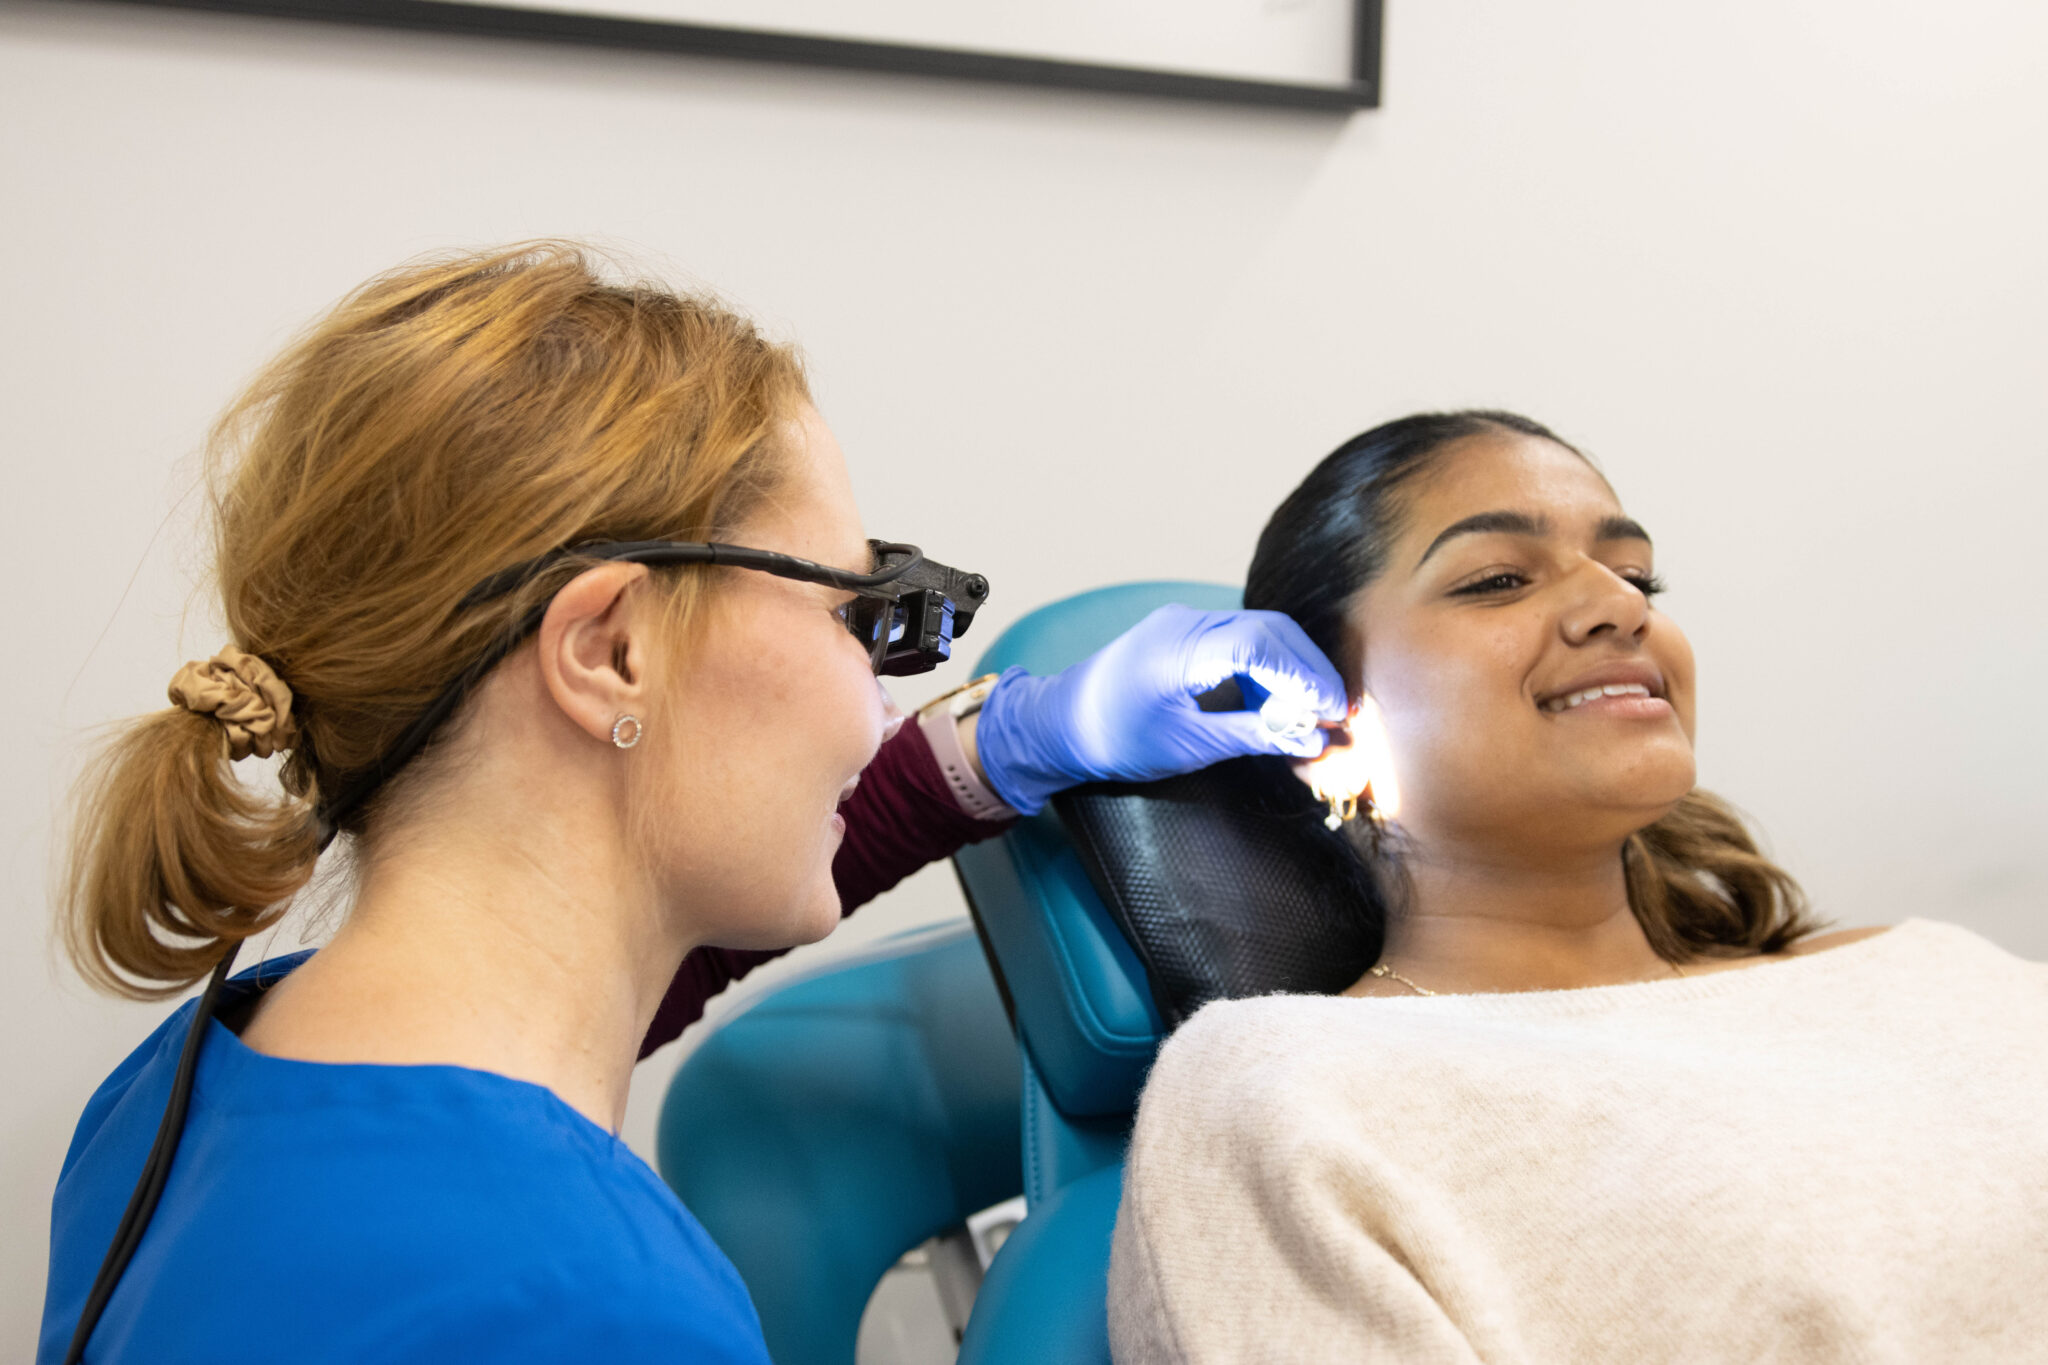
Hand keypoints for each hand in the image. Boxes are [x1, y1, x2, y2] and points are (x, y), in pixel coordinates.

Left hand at [972, 605, 1346, 815]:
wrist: (1059, 724)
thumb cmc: (1114, 739)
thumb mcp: (1189, 746)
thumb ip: (1254, 735)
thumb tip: (1312, 738)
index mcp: (1178, 649)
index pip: (1260, 644)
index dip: (1304, 676)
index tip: (1331, 711)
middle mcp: (1183, 622)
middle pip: (1267, 630)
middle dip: (1308, 670)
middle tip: (1336, 712)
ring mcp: (1183, 622)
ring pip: (1258, 631)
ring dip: (1290, 667)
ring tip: (1311, 712)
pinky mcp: (1183, 631)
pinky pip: (1238, 638)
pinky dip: (1265, 666)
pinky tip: (1276, 702)